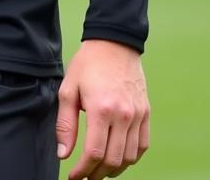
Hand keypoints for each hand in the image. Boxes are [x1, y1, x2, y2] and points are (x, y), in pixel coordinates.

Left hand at [56, 39, 149, 179]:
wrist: (114, 43)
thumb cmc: (88, 64)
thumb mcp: (68, 89)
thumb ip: (65, 124)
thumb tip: (64, 154)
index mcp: (101, 109)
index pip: (94, 153)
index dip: (83, 170)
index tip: (74, 176)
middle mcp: (123, 115)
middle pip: (113, 160)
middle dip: (97, 174)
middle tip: (86, 176)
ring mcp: (137, 115)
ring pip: (130, 157)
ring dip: (114, 169)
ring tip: (100, 170)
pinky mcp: (146, 112)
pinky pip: (142, 145)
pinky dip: (131, 157)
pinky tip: (118, 157)